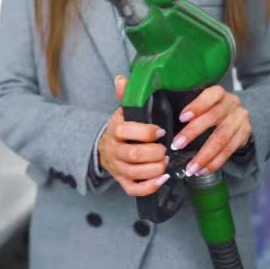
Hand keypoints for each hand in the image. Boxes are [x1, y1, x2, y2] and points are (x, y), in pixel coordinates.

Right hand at [98, 76, 169, 196]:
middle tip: (165, 150)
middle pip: (133, 155)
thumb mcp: (123, 112)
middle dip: (153, 154)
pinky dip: (149, 187)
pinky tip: (162, 179)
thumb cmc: (121, 130)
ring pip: (134, 173)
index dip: (146, 132)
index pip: (126, 131)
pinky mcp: (122, 181)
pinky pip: (133, 189)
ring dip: (154, 169)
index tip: (160, 131)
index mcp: (115, 131)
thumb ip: (125, 96)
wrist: (104, 149)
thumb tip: (121, 80)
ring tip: (165, 163)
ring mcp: (118, 167)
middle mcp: (114, 150)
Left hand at [171, 85, 252, 175]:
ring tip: (190, 168)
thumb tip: (164, 121)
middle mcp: (231, 105)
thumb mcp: (203, 102)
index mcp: (219, 94)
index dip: (197, 106)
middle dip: (193, 133)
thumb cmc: (212, 108)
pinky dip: (214, 163)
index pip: (211, 95)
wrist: (238, 114)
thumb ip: (189, 109)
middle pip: (213, 118)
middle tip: (177, 145)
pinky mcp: (244, 135)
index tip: (182, 117)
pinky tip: (202, 171)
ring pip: (221, 139)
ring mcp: (239, 121)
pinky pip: (228, 151)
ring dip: (204, 156)